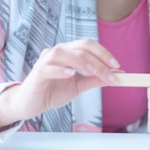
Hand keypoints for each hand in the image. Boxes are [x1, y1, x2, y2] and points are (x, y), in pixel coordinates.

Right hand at [0, 39, 120, 128]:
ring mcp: (45, 61)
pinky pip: (48, 67)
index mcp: (69, 52)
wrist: (31, 104)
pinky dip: (60, 69)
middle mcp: (57, 52)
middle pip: (80, 48)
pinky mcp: (36, 73)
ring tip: (94, 72)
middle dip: (99, 61)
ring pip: (65, 54)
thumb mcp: (79, 85)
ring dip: (82, 62)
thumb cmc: (53, 91)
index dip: (104, 53)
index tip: (117, 66)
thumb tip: (118, 74)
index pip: (88, 45)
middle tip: (111, 75)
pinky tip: (70, 74)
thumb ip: (96, 79)